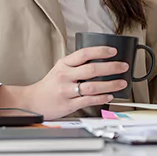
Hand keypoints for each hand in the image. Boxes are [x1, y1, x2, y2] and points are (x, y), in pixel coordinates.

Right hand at [0, 46, 128, 119]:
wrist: (32, 101)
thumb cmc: (49, 84)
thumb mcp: (60, 68)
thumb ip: (77, 64)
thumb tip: (101, 60)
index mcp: (64, 64)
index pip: (84, 54)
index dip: (100, 51)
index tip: (113, 51)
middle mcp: (65, 76)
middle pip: (91, 69)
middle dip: (111, 67)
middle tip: (123, 66)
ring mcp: (66, 91)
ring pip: (92, 86)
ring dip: (110, 84)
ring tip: (122, 83)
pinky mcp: (68, 104)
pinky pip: (88, 100)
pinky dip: (101, 98)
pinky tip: (110, 96)